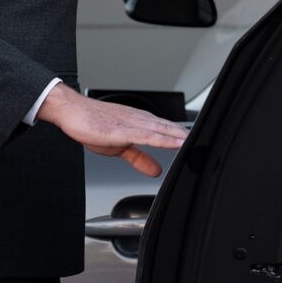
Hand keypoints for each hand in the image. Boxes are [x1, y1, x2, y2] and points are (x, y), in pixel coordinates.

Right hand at [36, 83, 187, 176]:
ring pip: (164, 130)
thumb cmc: (94, 125)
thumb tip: (156, 170)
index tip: (202, 144)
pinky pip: (148, 134)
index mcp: (142, 123)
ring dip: (182, 137)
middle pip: (171, 129)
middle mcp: (141, 120)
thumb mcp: (120, 148)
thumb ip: (140, 159)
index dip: (185, 137)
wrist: (73, 112)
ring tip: (199, 143)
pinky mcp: (124, 129)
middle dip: (188, 137)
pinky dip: (164, 139)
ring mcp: (134, 123)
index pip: (169, 130)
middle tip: (207, 144)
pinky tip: (176, 142)